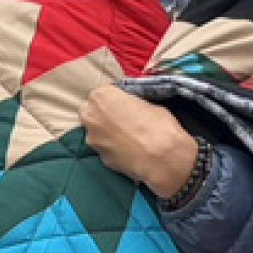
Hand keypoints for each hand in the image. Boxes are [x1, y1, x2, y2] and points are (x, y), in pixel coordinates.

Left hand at [81, 85, 197, 197]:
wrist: (161, 159)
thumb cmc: (159, 125)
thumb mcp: (149, 105)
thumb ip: (132, 106)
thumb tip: (132, 112)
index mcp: (102, 96)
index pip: (103, 93)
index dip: (114, 99)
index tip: (125, 105)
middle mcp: (91, 116)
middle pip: (90, 112)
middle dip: (101, 114)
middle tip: (121, 120)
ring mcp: (93, 139)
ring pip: (96, 133)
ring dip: (106, 134)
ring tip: (127, 139)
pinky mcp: (100, 158)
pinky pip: (106, 150)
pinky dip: (114, 150)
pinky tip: (129, 152)